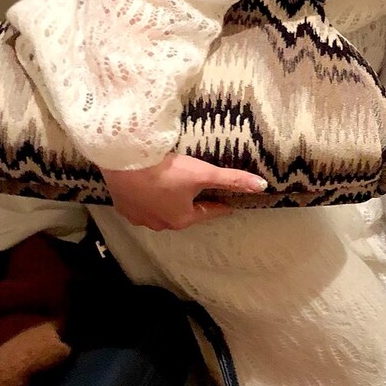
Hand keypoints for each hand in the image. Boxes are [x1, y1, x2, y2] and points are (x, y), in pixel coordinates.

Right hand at [102, 153, 267, 230]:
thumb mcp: (203, 173)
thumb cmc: (167, 170)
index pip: (209, 212)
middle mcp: (161, 224)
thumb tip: (262, 186)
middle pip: (184, 213)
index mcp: (182, 219)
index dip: (220, 204)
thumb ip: (232, 179)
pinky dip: (149, 198)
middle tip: (200, 191)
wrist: (124, 162)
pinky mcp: (123, 207)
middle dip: (193, 204)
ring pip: (161, 211)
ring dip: (169, 202)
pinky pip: (142, 205)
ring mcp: (140, 218)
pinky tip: (149, 188)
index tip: (229, 203)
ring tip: (174, 188)